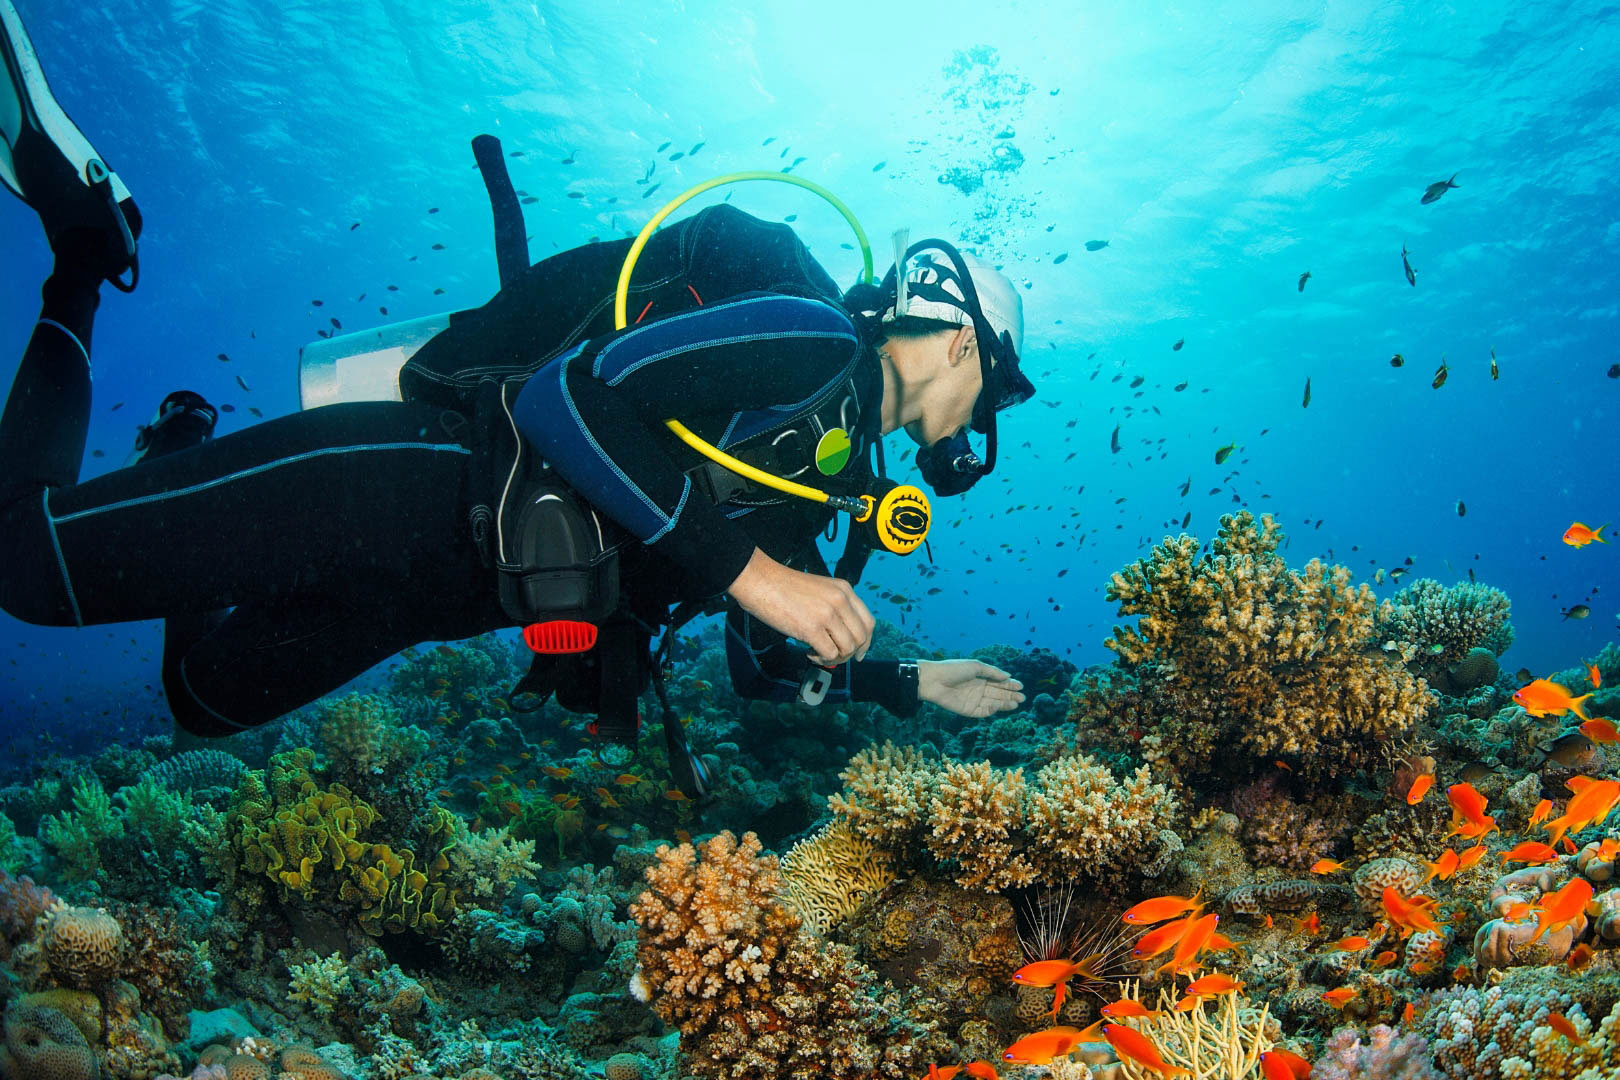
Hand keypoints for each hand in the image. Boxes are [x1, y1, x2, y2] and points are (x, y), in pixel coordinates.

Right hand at [726, 547, 874, 664]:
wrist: (760, 581)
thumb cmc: (783, 587)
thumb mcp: (820, 589)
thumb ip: (834, 607)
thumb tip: (841, 636)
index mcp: (844, 589)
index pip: (868, 622)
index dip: (865, 642)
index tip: (858, 652)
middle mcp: (840, 600)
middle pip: (860, 638)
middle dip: (849, 653)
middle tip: (834, 657)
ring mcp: (827, 614)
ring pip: (847, 648)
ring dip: (834, 658)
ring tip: (817, 653)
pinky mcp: (812, 628)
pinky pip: (829, 654)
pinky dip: (820, 659)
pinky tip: (808, 651)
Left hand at [918, 660, 1024, 717]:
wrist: (933, 680)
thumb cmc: (953, 669)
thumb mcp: (975, 666)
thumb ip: (992, 672)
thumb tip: (1008, 676)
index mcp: (980, 677)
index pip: (998, 682)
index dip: (1010, 684)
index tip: (1020, 686)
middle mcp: (978, 689)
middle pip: (998, 694)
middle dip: (1010, 695)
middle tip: (1023, 698)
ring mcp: (973, 700)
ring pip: (993, 704)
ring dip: (1005, 704)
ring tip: (1016, 703)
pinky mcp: (967, 710)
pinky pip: (982, 712)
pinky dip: (991, 710)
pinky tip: (998, 705)